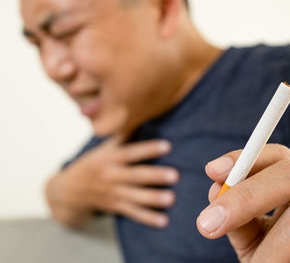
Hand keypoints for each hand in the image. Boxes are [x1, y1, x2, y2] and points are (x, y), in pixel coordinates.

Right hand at [46, 136, 178, 228]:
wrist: (67, 191)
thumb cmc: (91, 164)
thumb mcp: (102, 148)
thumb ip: (121, 136)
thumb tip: (137, 115)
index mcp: (109, 158)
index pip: (131, 152)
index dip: (148, 149)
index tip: (167, 146)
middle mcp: (110, 175)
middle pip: (135, 175)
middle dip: (155, 176)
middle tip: (175, 175)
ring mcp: (112, 193)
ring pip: (134, 197)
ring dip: (153, 199)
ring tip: (171, 199)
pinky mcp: (114, 207)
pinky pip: (132, 213)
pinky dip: (147, 218)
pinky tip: (163, 221)